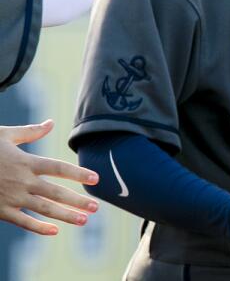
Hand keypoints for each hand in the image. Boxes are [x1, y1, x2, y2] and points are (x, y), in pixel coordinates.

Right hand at [0, 120, 99, 235]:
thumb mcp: (4, 135)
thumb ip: (30, 132)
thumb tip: (50, 123)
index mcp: (26, 162)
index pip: (58, 168)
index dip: (78, 173)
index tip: (96, 179)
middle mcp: (22, 181)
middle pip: (56, 192)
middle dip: (78, 200)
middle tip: (97, 206)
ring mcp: (12, 197)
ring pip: (44, 209)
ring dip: (65, 215)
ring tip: (84, 220)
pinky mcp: (1, 210)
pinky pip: (23, 221)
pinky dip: (39, 227)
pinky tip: (55, 231)